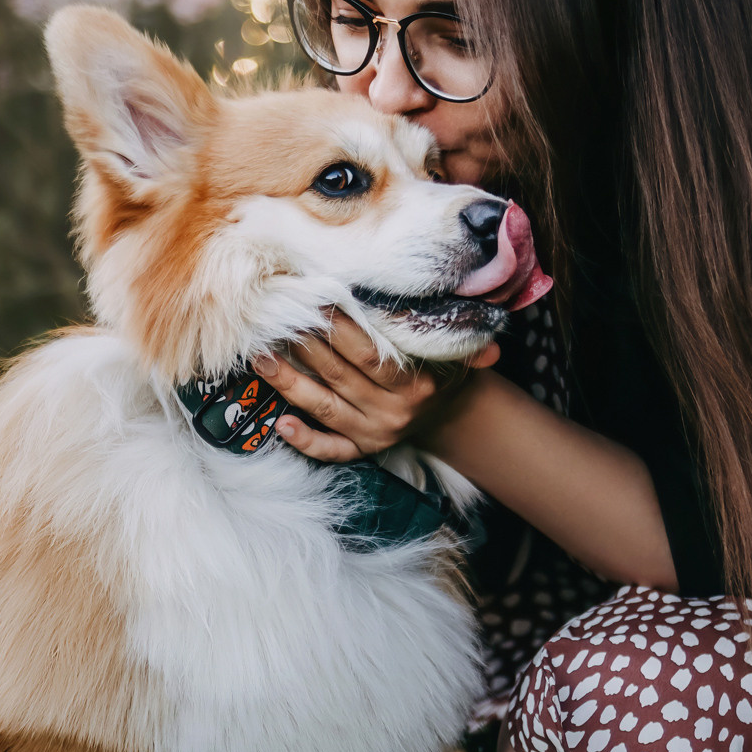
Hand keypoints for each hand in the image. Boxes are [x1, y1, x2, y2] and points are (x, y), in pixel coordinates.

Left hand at [252, 312, 500, 462]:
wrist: (449, 412)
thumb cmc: (444, 369)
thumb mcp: (460, 357)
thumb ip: (472, 348)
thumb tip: (491, 345)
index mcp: (416, 385)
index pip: (371, 355)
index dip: (341, 329)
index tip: (315, 300)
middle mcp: (392, 412)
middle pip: (339, 376)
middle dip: (304, 346)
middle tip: (274, 319)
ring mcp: (374, 433)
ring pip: (323, 407)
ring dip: (289, 383)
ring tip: (260, 358)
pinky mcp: (362, 450)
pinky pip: (330, 450)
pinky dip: (305, 440)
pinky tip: (279, 424)